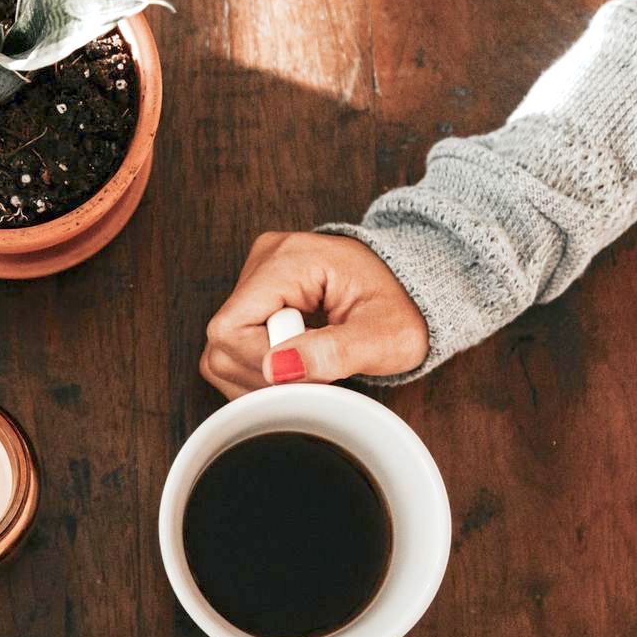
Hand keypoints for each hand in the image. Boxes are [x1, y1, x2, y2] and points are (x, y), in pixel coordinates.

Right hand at [200, 230, 427, 396]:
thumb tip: (277, 368)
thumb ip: (335, 352)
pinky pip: (233, 347)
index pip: (232, 329)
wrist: (414, 290)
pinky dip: (262, 368)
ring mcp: (256, 276)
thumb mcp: (385, 336)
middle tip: (316, 371)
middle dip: (266, 375)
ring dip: (263, 376)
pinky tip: (296, 362)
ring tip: (309, 366)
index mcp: (289, 260)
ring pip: (222, 350)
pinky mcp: (256, 296)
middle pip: (222, 342)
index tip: (312, 371)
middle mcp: (263, 260)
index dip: (264, 366)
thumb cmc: (405, 308)